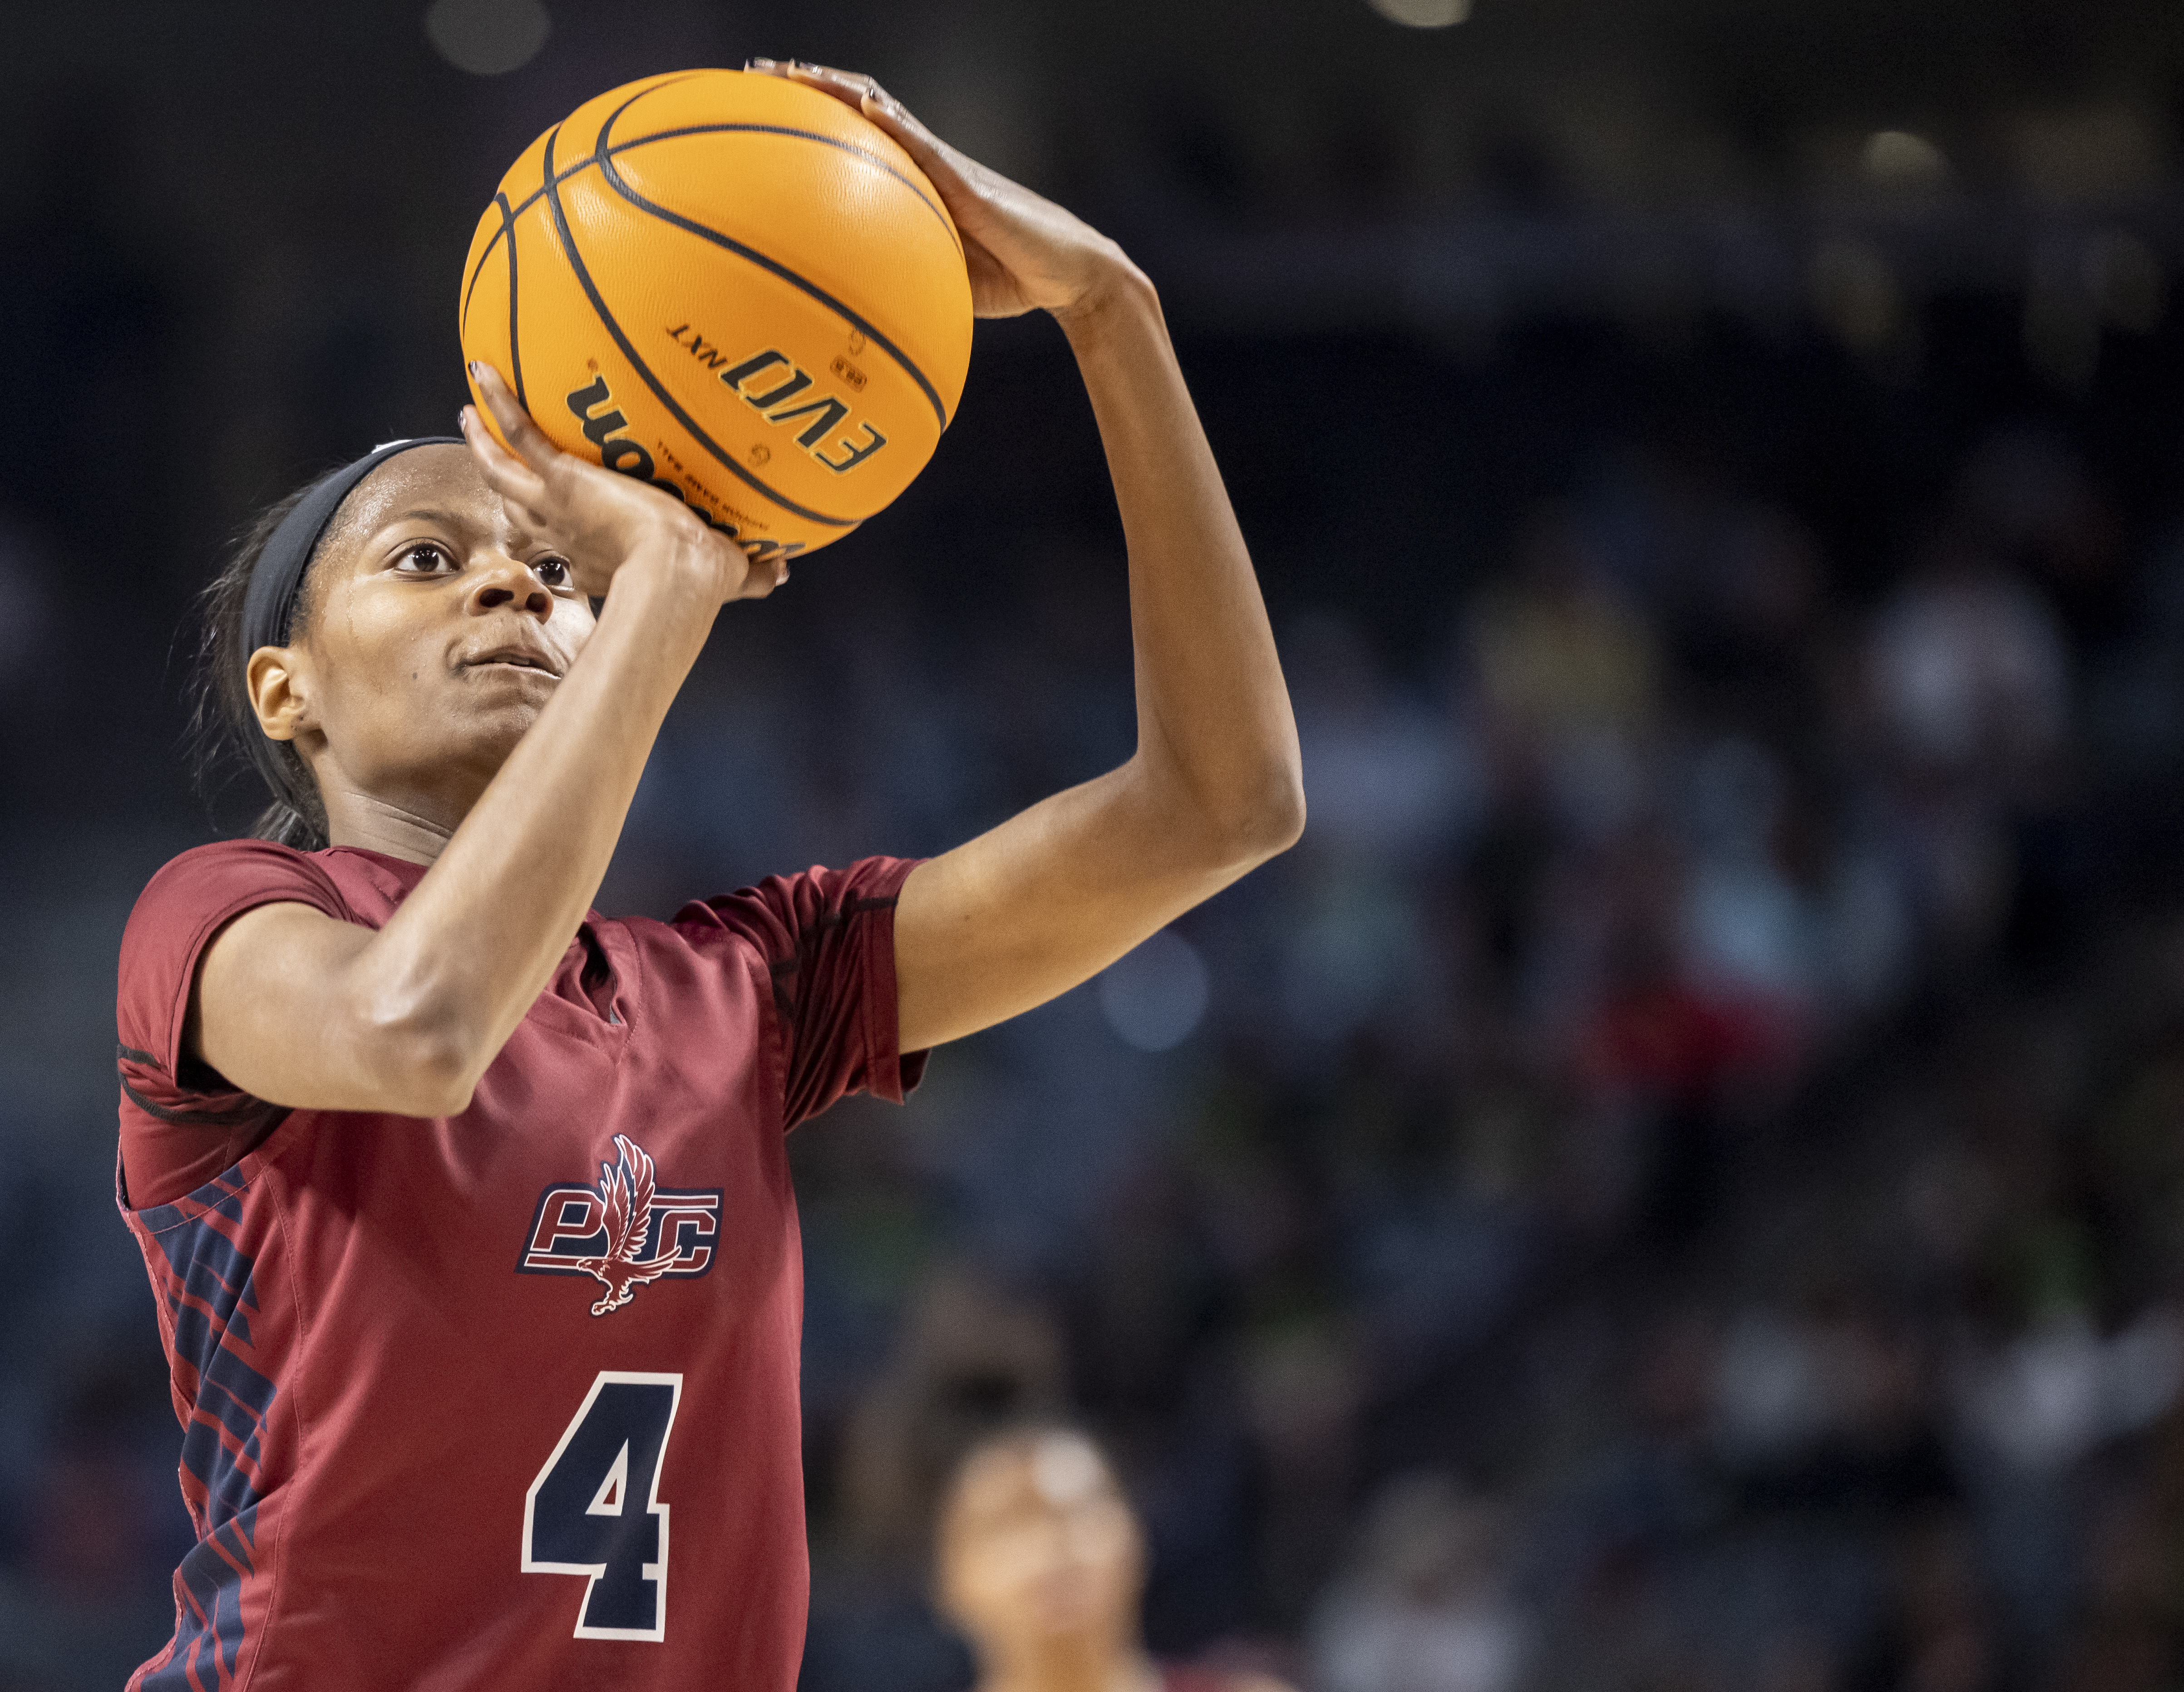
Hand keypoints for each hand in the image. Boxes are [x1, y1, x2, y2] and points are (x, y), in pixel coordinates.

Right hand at [461, 362, 785, 603]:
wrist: (677, 574)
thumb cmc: (701, 584)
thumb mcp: (730, 575)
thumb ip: (756, 572)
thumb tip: (783, 569)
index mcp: (598, 557)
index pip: (569, 545)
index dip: (558, 532)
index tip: (559, 517)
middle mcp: (567, 534)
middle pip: (518, 509)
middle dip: (504, 483)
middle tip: (488, 457)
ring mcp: (557, 506)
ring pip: (503, 474)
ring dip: (483, 445)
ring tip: (468, 416)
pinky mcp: (561, 478)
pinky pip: (519, 432)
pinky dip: (499, 401)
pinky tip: (483, 371)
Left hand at [748, 58, 1139, 321]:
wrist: (1067, 277)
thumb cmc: (1011, 279)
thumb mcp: (943, 281)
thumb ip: (903, 275)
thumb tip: (853, 301)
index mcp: (915, 182)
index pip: (855, 134)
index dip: (810, 115)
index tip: (762, 105)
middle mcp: (925, 163)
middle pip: (857, 107)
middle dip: (805, 85)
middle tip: (754, 73)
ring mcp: (947, 167)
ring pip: (885, 111)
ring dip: (838, 89)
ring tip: (794, 72)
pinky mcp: (970, 182)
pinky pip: (928, 148)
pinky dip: (896, 125)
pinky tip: (867, 107)